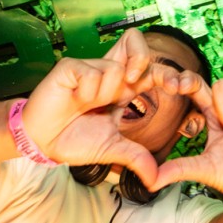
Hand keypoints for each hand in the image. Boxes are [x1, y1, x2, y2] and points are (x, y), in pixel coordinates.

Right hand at [18, 28, 161, 184]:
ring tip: (88, 105)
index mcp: (123, 90)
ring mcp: (89, 68)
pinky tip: (75, 100)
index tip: (179, 88)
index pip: (150, 70)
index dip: (167, 73)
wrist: (43, 143)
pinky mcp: (70, 67)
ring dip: (106, 92)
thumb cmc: (74, 140)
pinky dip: (87, 91)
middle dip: (145, 61)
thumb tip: (157, 179)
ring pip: (115, 67)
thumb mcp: (112, 149)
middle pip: (135, 42)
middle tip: (139, 82)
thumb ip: (136, 157)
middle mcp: (109, 75)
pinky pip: (91, 73)